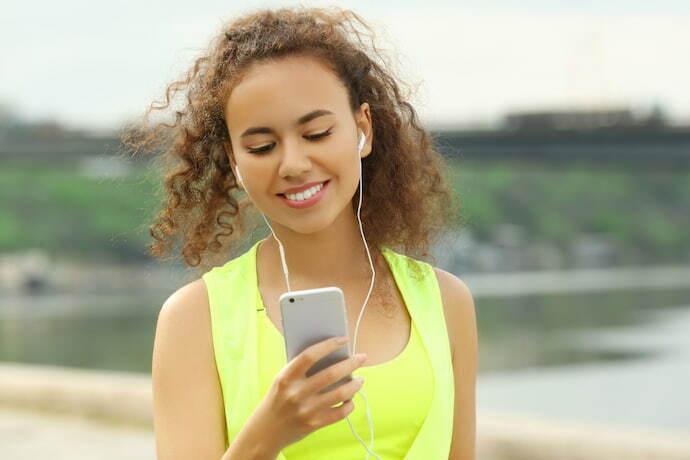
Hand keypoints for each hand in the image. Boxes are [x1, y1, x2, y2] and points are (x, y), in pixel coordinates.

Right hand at [252, 336, 366, 450]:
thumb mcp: (283, 380)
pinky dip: (349, 404)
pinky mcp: (314, 424)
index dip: (329, 345)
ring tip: (360, 379)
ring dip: (355, 385)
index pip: (310, 356)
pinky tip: (351, 399)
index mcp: (286, 377)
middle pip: (331, 374)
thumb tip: (332, 354)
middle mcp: (296, 393)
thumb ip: (302, 368)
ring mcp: (306, 410)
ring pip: (340, 394)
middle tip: (362, 357)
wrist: (266, 430)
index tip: (343, 339)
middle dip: (351, 363)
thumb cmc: (279, 398)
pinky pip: (340, 413)